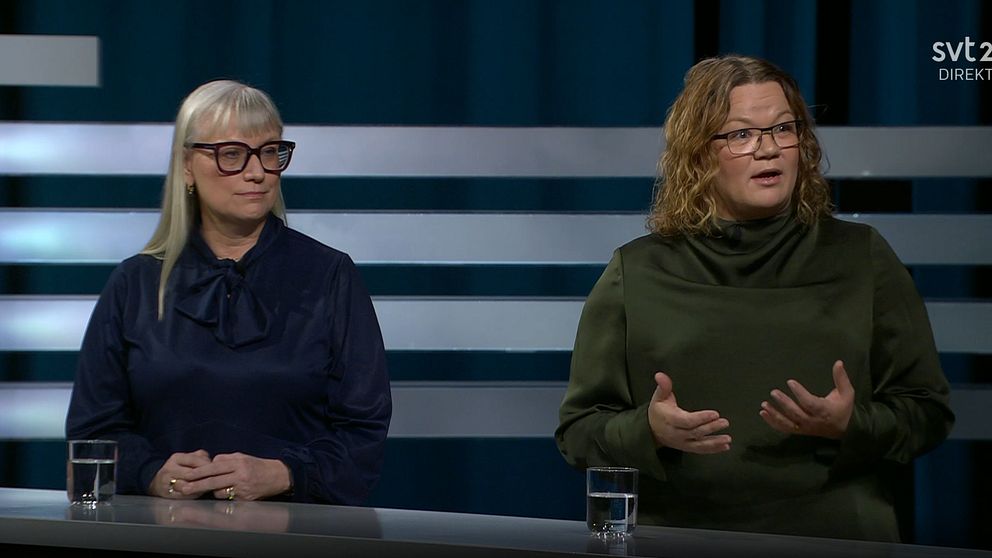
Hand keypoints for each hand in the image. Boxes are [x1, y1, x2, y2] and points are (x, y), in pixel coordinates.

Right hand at [149, 450, 212, 498]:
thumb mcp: (188, 460)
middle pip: (191, 474)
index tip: (219, 469)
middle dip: (205, 477)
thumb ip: (201, 458)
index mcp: (176, 458)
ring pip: (187, 486)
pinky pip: (184, 495)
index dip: (208, 465)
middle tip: (217, 480)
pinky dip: (194, 494)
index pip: (195, 460)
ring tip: (209, 487)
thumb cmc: (180, 470)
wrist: (159, 483)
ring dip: (200, 487)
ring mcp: (166, 482)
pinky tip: (201, 493)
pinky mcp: (167, 495)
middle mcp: (169, 469)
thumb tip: (214, 462)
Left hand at [178, 453, 292, 501]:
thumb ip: (225, 459)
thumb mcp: (242, 457)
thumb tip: (210, 463)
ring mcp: (243, 488)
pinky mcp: (246, 499)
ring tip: (211, 490)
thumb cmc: (258, 465)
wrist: (278, 476)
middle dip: (197, 485)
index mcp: (238, 463)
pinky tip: (225, 493)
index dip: (199, 472)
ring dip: (213, 492)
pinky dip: (224, 496)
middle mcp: (240, 475)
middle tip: (184, 489)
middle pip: (214, 481)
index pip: (214, 467)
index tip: (187, 475)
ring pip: (220, 492)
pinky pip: (229, 499)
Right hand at [647, 372, 730, 453]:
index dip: (701, 418)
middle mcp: (676, 433)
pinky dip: (713, 449)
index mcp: (670, 420)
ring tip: (727, 438)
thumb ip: (663, 386)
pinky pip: (701, 450)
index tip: (714, 414)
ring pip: (699, 444)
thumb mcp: (659, 397)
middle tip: (724, 422)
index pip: (687, 421)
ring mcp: (682, 442)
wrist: (651, 431)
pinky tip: (725, 446)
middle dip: (711, 428)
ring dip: (714, 442)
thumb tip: (660, 375)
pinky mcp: (687, 447)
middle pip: (695, 432)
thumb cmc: (658, 411)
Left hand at [759, 360, 854, 438]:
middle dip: (784, 403)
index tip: (790, 382)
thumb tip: (838, 362)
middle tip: (773, 392)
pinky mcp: (799, 431)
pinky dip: (772, 422)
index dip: (800, 393)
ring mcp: (805, 427)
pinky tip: (763, 413)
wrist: (844, 431)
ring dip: (775, 414)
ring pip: (787, 423)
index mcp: (824, 410)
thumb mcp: (847, 393)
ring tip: (764, 404)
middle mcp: (813, 421)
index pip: (810, 403)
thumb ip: (841, 378)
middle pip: (796, 413)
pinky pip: (784, 428)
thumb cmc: (844, 409)